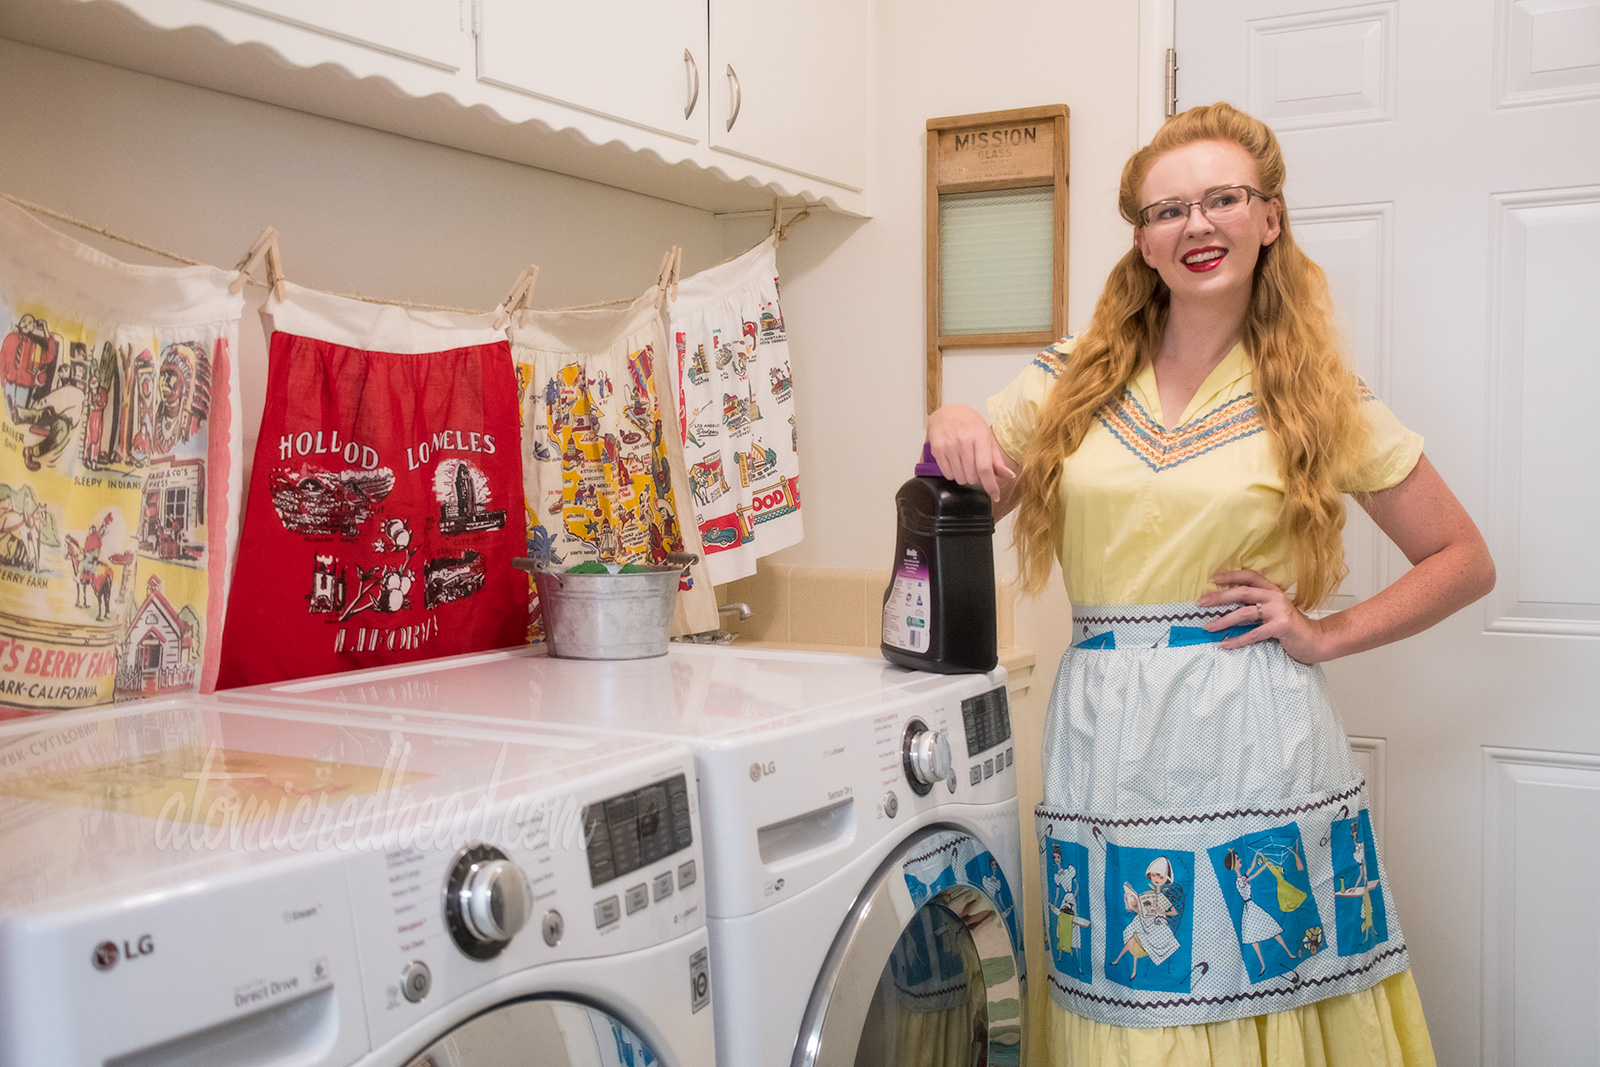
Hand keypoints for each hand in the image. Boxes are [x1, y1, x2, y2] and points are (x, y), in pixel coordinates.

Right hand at [926, 404, 1015, 499]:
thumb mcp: (986, 438)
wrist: (947, 412)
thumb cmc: (969, 425)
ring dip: (964, 477)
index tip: (996, 496)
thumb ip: (997, 460)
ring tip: (964, 464)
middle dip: (976, 479)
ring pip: (960, 478)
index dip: (991, 485)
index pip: (985, 468)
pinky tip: (955, 463)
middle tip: (975, 468)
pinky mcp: (937, 450)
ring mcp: (949, 445)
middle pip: (972, 476)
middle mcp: (964, 441)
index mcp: (980, 437)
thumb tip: (1010, 476)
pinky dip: (953, 474)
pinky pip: (948, 474)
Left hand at [1197, 570, 1329, 663]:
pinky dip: (1237, 640)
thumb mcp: (1275, 609)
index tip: (1212, 578)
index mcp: (1273, 590)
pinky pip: (1253, 634)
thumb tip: (1229, 604)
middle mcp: (1275, 597)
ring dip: (1223, 621)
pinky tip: (1225, 644)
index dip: (1231, 575)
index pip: (1250, 576)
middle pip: (1242, 592)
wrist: (1317, 640)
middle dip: (1219, 597)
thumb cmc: (1292, 627)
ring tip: (1208, 627)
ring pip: (1244, 613)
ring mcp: (1279, 611)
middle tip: (1201, 602)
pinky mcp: (1280, 627)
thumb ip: (1259, 603)